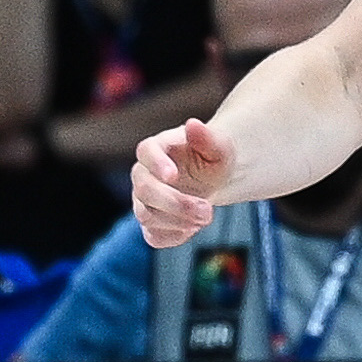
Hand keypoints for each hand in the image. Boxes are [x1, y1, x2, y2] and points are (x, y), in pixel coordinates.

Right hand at [134, 118, 229, 247]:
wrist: (215, 178)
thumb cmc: (214, 158)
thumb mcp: (219, 147)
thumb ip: (206, 137)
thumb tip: (193, 124)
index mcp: (156, 149)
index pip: (145, 152)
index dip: (156, 164)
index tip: (173, 175)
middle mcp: (143, 174)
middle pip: (144, 190)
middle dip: (176, 203)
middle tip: (208, 211)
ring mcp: (144, 200)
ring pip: (146, 215)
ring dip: (177, 221)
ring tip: (206, 217)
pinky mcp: (151, 223)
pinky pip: (152, 236)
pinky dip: (172, 237)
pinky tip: (191, 229)